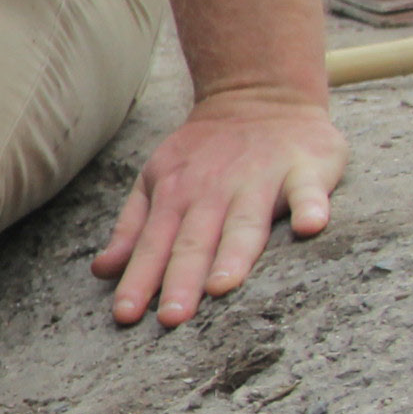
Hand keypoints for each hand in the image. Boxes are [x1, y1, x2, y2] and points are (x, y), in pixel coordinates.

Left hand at [90, 88, 343, 327]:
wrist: (260, 94)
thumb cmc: (204, 153)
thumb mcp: (156, 180)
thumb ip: (133, 227)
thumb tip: (102, 270)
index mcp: (176, 197)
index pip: (153, 246)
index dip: (140, 280)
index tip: (127, 317)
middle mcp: (214, 191)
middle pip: (195, 242)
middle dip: (181, 280)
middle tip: (171, 319)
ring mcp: (260, 179)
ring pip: (245, 223)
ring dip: (233, 255)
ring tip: (222, 286)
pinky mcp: (304, 169)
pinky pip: (308, 191)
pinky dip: (310, 207)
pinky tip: (310, 227)